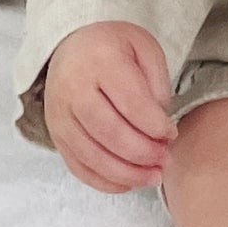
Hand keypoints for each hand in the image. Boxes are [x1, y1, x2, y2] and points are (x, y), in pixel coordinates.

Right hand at [44, 21, 177, 192]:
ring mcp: (60, 115)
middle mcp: (73, 89)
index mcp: (101, 61)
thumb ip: (156, 82)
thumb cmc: (115, 46)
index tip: (171, 133)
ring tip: (153, 176)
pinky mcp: (55, 134)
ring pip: (91, 154)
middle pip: (109, 132)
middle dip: (142, 153)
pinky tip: (128, 183)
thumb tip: (159, 125)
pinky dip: (103, 180)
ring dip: (126, 173)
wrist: (73, 43)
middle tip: (165, 159)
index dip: (154, 125)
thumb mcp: (145, 48)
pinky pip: (77, 165)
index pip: (130, 102)